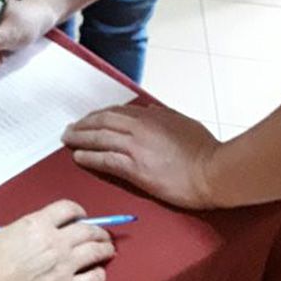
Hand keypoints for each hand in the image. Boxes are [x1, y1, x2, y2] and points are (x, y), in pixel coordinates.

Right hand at [0, 200, 113, 280]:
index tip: (82, 217)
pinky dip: (100, 274)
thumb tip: (46, 231)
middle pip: (88, 230)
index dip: (79, 212)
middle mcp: (56, 241)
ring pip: (97, 251)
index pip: (69, 209)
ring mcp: (65, 266)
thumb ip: (31, 230)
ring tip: (109, 250)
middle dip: (99, 231)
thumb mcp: (7, 234)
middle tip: (103, 235)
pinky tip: (98, 274)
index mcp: (38, 223)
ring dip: (106, 249)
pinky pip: (95, 279)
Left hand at [63, 103, 219, 208]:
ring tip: (67, 140)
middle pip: (102, 122)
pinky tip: (78, 157)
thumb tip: (148, 109)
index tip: (89, 119)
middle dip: (83, 124)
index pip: (116, 112)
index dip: (99, 116)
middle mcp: (140, 127)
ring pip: (99, 138)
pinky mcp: (135, 168)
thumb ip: (163, 115)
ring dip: (80, 138)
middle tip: (69, 129)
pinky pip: (105, 160)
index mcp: (151, 116)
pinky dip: (89, 157)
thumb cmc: (204, 149)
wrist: (213, 171)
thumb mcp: (183, 122)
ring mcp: (136, 147)